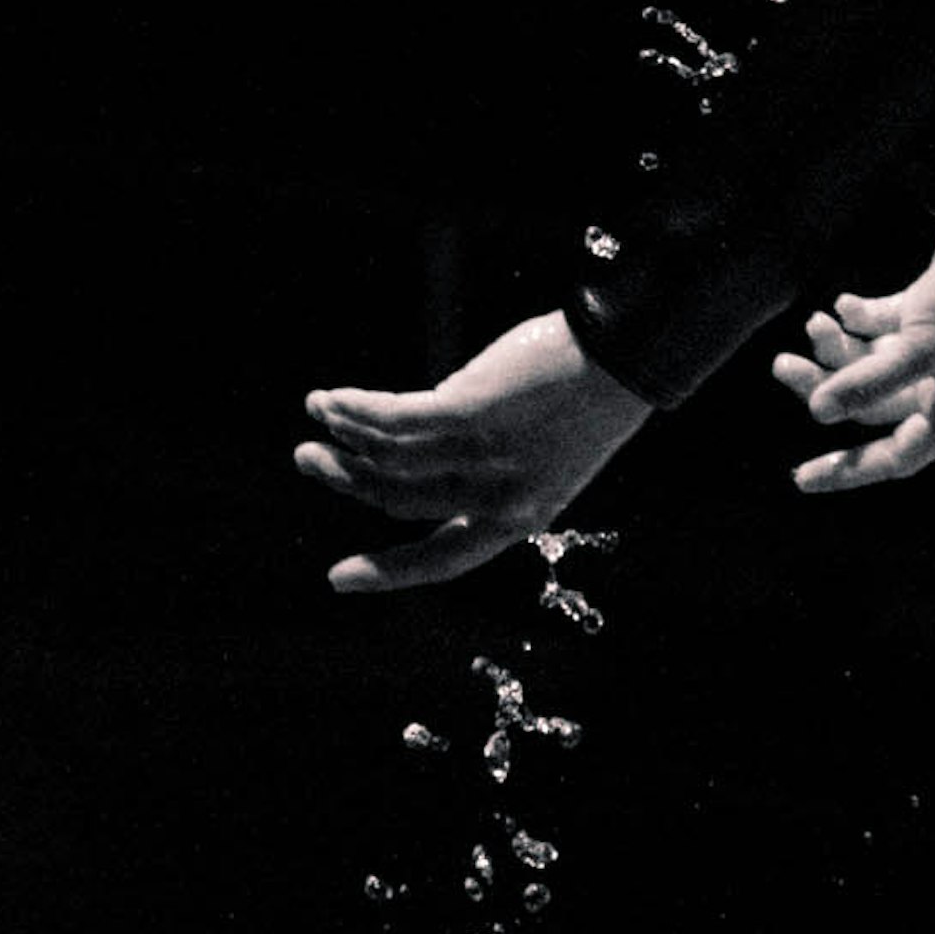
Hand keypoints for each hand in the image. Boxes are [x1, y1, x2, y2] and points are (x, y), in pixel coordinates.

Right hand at [296, 309, 650, 595]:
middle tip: (307, 459)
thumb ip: (485, 463)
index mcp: (520, 519)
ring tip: (316, 412)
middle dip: (346, 483)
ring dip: (343, 438)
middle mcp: (498, 498)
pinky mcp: (469, 412)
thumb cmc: (592, 394)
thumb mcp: (544, 450)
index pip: (445, 560)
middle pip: (401, 502)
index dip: (388, 573)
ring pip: (390, 461)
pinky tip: (332, 399)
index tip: (339, 579)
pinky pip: (393, 419)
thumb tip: (414, 445)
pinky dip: (355, 409)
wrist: (627, 354)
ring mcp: (484, 457)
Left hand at [773, 226, 934, 496]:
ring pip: (869, 362)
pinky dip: (857, 316)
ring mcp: (932, 345)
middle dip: (824, 388)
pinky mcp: (928, 307)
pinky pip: (881, 322)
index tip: (800, 477)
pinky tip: (841, 306)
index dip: (849, 470)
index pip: (895, 454)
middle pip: (868, 404)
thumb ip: (872, 381)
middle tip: (783, 366)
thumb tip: (818, 413)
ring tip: (813, 324)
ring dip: (834, 348)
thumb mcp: (925, 345)